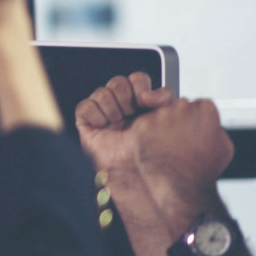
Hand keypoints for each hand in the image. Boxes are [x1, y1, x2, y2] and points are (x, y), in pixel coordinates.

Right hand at [76, 73, 174, 217]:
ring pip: (101, 92)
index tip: (145, 102)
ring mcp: (104, 115)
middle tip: (131, 114)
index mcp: (142, 104)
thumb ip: (164, 99)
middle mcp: (122, 107)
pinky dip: (97, 115)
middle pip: (118, 81)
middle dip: (126, 97)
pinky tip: (105, 127)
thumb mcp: (169, 121)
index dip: (140, 86)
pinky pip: (85, 106)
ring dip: (113, 108)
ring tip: (119, 123)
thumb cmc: (156, 153)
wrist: (142, 176)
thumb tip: (147, 94)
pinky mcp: (87, 123)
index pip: (136, 79)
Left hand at [129, 98, 235, 225]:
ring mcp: (161, 116)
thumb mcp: (224, 145)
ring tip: (169, 149)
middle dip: (178, 120)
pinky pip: (144, 125)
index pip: (197, 105)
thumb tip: (208, 122)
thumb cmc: (204, 170)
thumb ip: (215, 126)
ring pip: (159, 114)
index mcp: (205, 109)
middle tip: (180, 142)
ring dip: (161, 127)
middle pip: (177, 107)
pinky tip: (156, 149)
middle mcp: (182, 107)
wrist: (183, 188)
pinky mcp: (142, 125)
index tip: (194, 133)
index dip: (195, 121)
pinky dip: (147, 136)